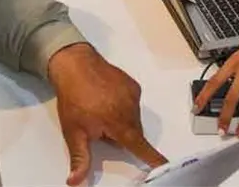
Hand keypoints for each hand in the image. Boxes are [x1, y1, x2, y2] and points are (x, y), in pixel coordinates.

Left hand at [49, 44, 166, 184]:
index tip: (166, 165)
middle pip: (134, 133)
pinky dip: (123, 106)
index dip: (153, 158)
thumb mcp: (73, 132)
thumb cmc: (73, 98)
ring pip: (133, 118)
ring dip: (121, 120)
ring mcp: (133, 94)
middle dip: (121, 136)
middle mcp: (131, 108)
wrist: (75, 64)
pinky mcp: (133, 84)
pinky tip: (106, 99)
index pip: (140, 146)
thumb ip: (80, 159)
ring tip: (100, 109)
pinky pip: (132, 103)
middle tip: (98, 126)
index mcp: (119, 123)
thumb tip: (76, 181)